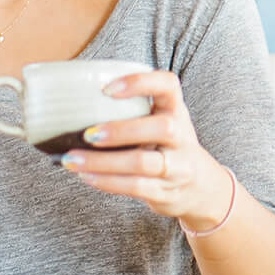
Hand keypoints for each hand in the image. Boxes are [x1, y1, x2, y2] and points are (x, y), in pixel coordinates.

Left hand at [61, 71, 234, 229]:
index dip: (140, 83)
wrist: (201, 188)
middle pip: (162, 128)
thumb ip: (132, 114)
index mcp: (176, 110)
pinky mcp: (166, 192)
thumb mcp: (161, 122)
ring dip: (103, 162)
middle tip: (88, 134)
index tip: (107, 89)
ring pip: (143, 163)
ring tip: (73, 160)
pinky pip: (136, 187)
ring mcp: (178, 166)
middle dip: (122, 131)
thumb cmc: (169, 148)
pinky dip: (107, 182)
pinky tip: (86, 177)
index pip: (168, 85)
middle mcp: (181, 136)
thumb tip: (74, 111)